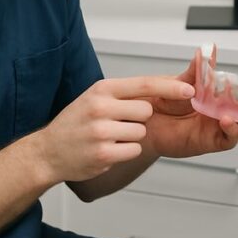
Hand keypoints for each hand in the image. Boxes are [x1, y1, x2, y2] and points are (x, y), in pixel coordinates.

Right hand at [37, 77, 194, 181]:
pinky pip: (133, 151)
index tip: (189, 89)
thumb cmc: (76, 123)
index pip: (144, 84)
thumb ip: (124, 93)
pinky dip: (125, 152)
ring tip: (109, 137)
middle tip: (120, 123)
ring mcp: (101, 131)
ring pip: (141, 132)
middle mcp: (100, 107)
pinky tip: (107, 149)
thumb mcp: (95, 97)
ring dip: (131, 137)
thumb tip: (162, 86)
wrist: (47, 151)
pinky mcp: (103, 154)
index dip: (170, 87)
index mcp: (102, 89)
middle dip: (141, 119)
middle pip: (147, 111)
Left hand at [143, 48, 237, 157]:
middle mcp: (226, 112)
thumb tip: (207, 50)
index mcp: (225, 95)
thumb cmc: (163, 99)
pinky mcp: (208, 141)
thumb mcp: (182, 80)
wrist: (143, 117)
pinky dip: (231, 130)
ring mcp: (219, 128)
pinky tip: (228, 121)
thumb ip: (198, 69)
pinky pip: (227, 139)